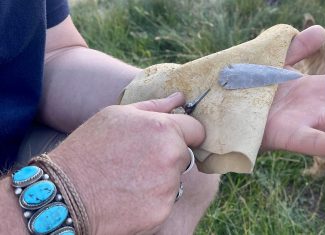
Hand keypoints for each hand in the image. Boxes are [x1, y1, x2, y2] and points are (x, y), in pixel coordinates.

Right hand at [49, 92, 204, 233]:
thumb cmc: (89, 148)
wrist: (64, 193)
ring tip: (129, 178)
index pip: (198, 130)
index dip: (187, 132)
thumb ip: (154, 106)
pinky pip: (165, 201)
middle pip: (184, 156)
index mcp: (163, 129)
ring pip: (175, 180)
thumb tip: (180, 99)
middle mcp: (171, 157)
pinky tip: (128, 195)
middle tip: (139, 160)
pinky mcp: (161, 212)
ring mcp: (168, 187)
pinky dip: (152, 200)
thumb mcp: (116, 116)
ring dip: (160, 179)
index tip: (177, 137)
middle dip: (169, 156)